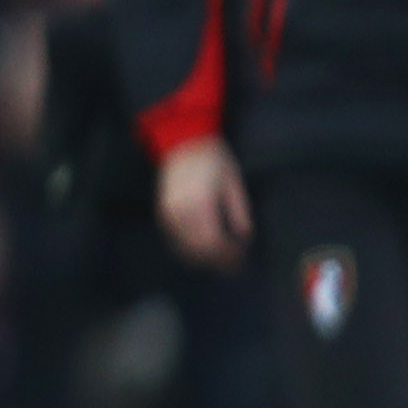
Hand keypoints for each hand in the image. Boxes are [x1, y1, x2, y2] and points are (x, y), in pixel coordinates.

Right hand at [157, 137, 251, 269]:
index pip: (213, 241)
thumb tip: (244, 236)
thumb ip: (239, 212)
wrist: (184, 142)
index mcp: (200, 204)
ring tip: (218, 260)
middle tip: (232, 265)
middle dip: (216, 260)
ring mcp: (168, 213)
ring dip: (201, 257)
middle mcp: (181, 212)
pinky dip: (187, 249)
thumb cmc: (213, 160)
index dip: (227, 255)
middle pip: (198, 249)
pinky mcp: (163, 212)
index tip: (240, 259)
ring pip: (183, 247)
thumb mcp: (234, 183)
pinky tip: (200, 250)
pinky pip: (174, 239)